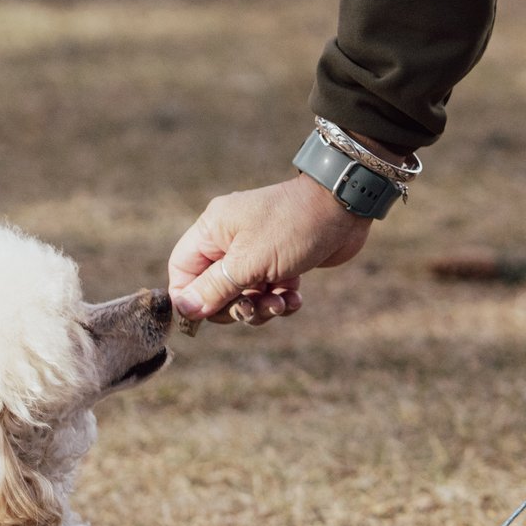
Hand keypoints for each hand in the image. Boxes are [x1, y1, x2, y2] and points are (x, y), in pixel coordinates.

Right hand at [167, 174, 371, 324]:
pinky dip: (281, 299)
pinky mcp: (281, 262)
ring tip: (281, 303)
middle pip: (213, 290)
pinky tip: (296, 297)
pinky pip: (269, 292)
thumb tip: (184, 311)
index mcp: (212, 231)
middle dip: (234, 306)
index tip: (208, 317)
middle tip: (254, 308)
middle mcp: (230, 240)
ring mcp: (256, 251)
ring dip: (261, 307)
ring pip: (244, 296)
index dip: (190, 299)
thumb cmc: (292, 228)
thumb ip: (214, 288)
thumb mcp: (249, 262)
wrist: (344, 208)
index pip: (182, 271)